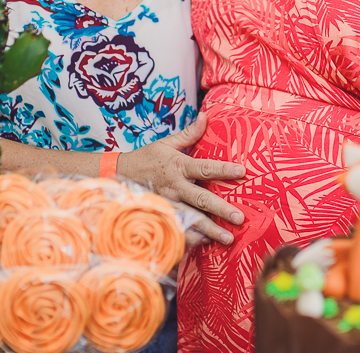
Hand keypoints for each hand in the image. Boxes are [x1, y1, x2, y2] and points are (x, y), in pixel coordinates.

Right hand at [118, 111, 245, 243]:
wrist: (117, 174)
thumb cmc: (147, 157)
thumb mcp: (167, 143)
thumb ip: (189, 134)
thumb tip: (205, 116)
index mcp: (178, 166)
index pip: (205, 168)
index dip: (224, 169)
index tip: (242, 172)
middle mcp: (174, 186)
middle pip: (201, 198)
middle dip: (221, 209)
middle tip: (239, 218)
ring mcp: (167, 204)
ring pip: (190, 218)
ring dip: (209, 230)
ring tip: (228, 238)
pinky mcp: (160, 215)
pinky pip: (177, 229)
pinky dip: (191, 238)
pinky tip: (206, 242)